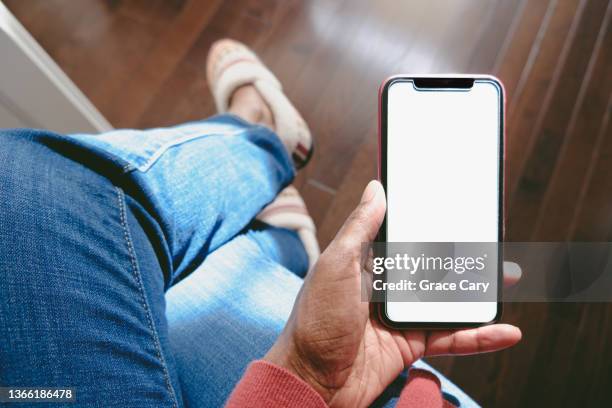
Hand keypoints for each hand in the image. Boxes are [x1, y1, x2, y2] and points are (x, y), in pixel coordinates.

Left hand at [264, 180, 521, 406]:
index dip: (428, 222)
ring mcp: (401, 315)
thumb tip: (375, 188)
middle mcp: (386, 286)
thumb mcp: (335, 265)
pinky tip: (505, 331)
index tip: (454, 206)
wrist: (313, 379)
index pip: (403, 235)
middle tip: (492, 240)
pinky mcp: (412, 343)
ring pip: (448, 299)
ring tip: (509, 276)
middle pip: (433, 266)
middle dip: (463, 254)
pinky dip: (479, 336)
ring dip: (479, 291)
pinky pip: (452, 337)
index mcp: (366, 262)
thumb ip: (359, 228)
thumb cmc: (315, 321)